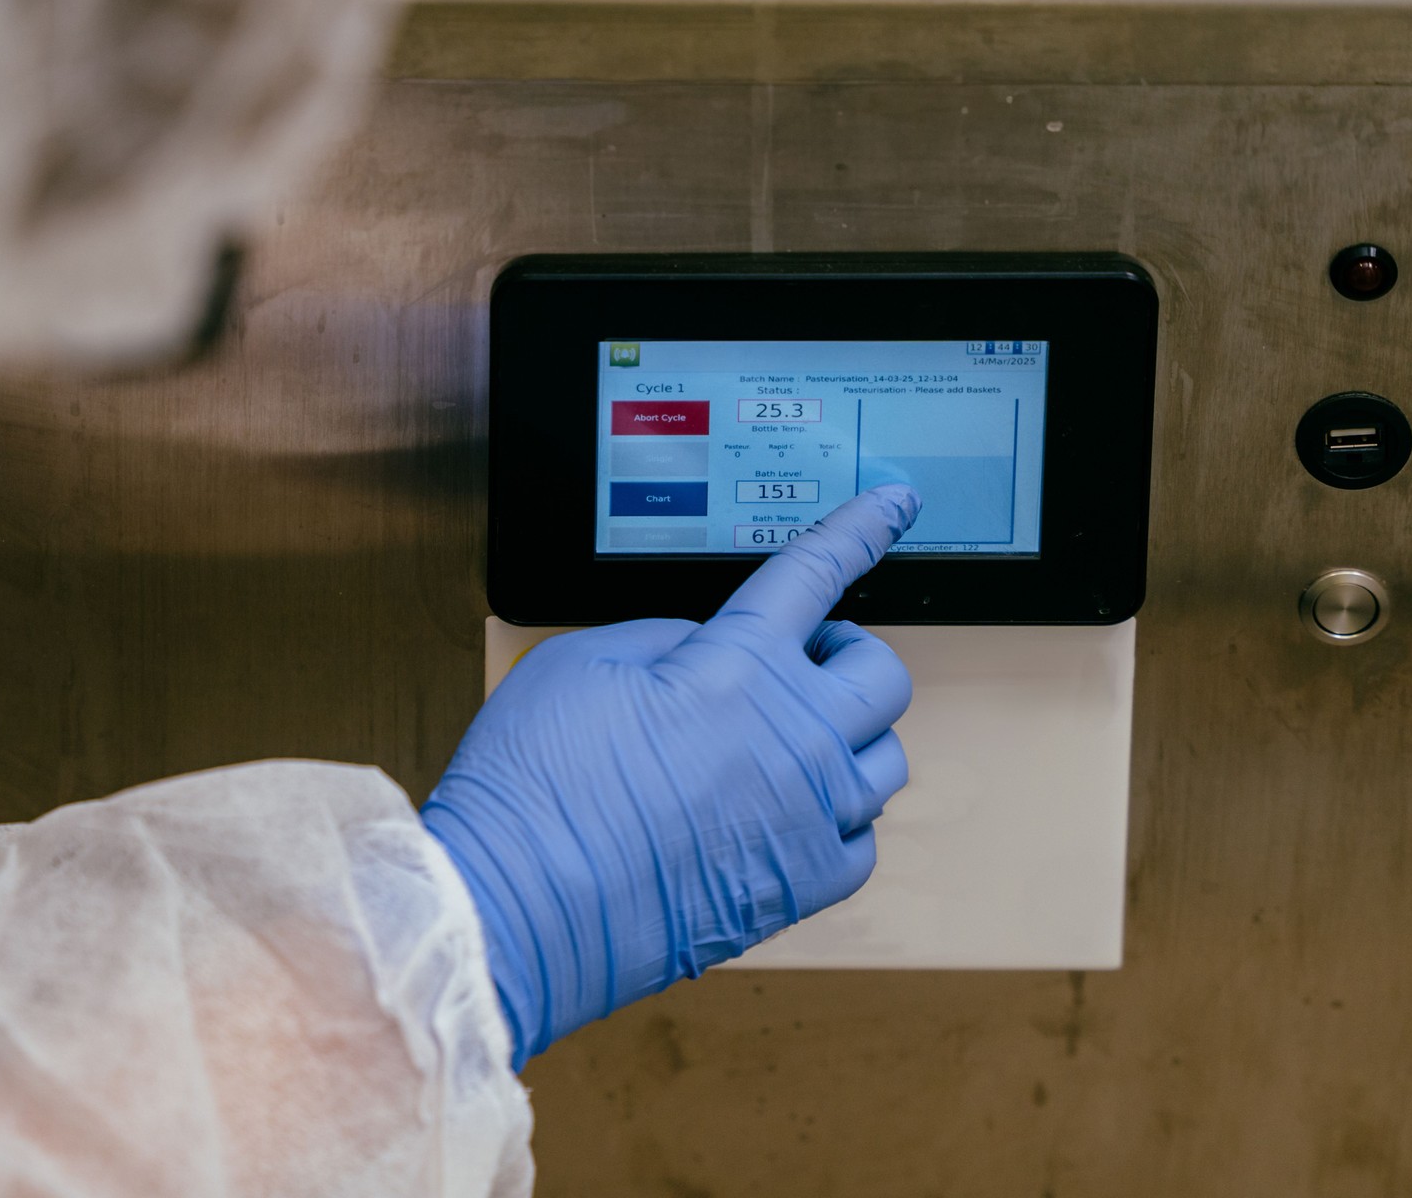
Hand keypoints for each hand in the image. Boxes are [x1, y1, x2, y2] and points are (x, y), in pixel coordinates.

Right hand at [422, 485, 919, 1068]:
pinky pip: (863, 843)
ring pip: (886, 760)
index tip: (893, 506)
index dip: (862, 528)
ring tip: (792, 743)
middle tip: (804, 661)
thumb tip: (705, 646)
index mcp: (738, 666)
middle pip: (881, 672)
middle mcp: (794, 738)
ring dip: (849, 737)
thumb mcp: (579, 661)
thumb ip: (663, 635)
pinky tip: (794, 813)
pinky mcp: (799, 888)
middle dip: (848, 653)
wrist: (518, 907)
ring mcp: (808, 817)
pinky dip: (840, 819)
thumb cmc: (535, 788)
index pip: (820, 572)